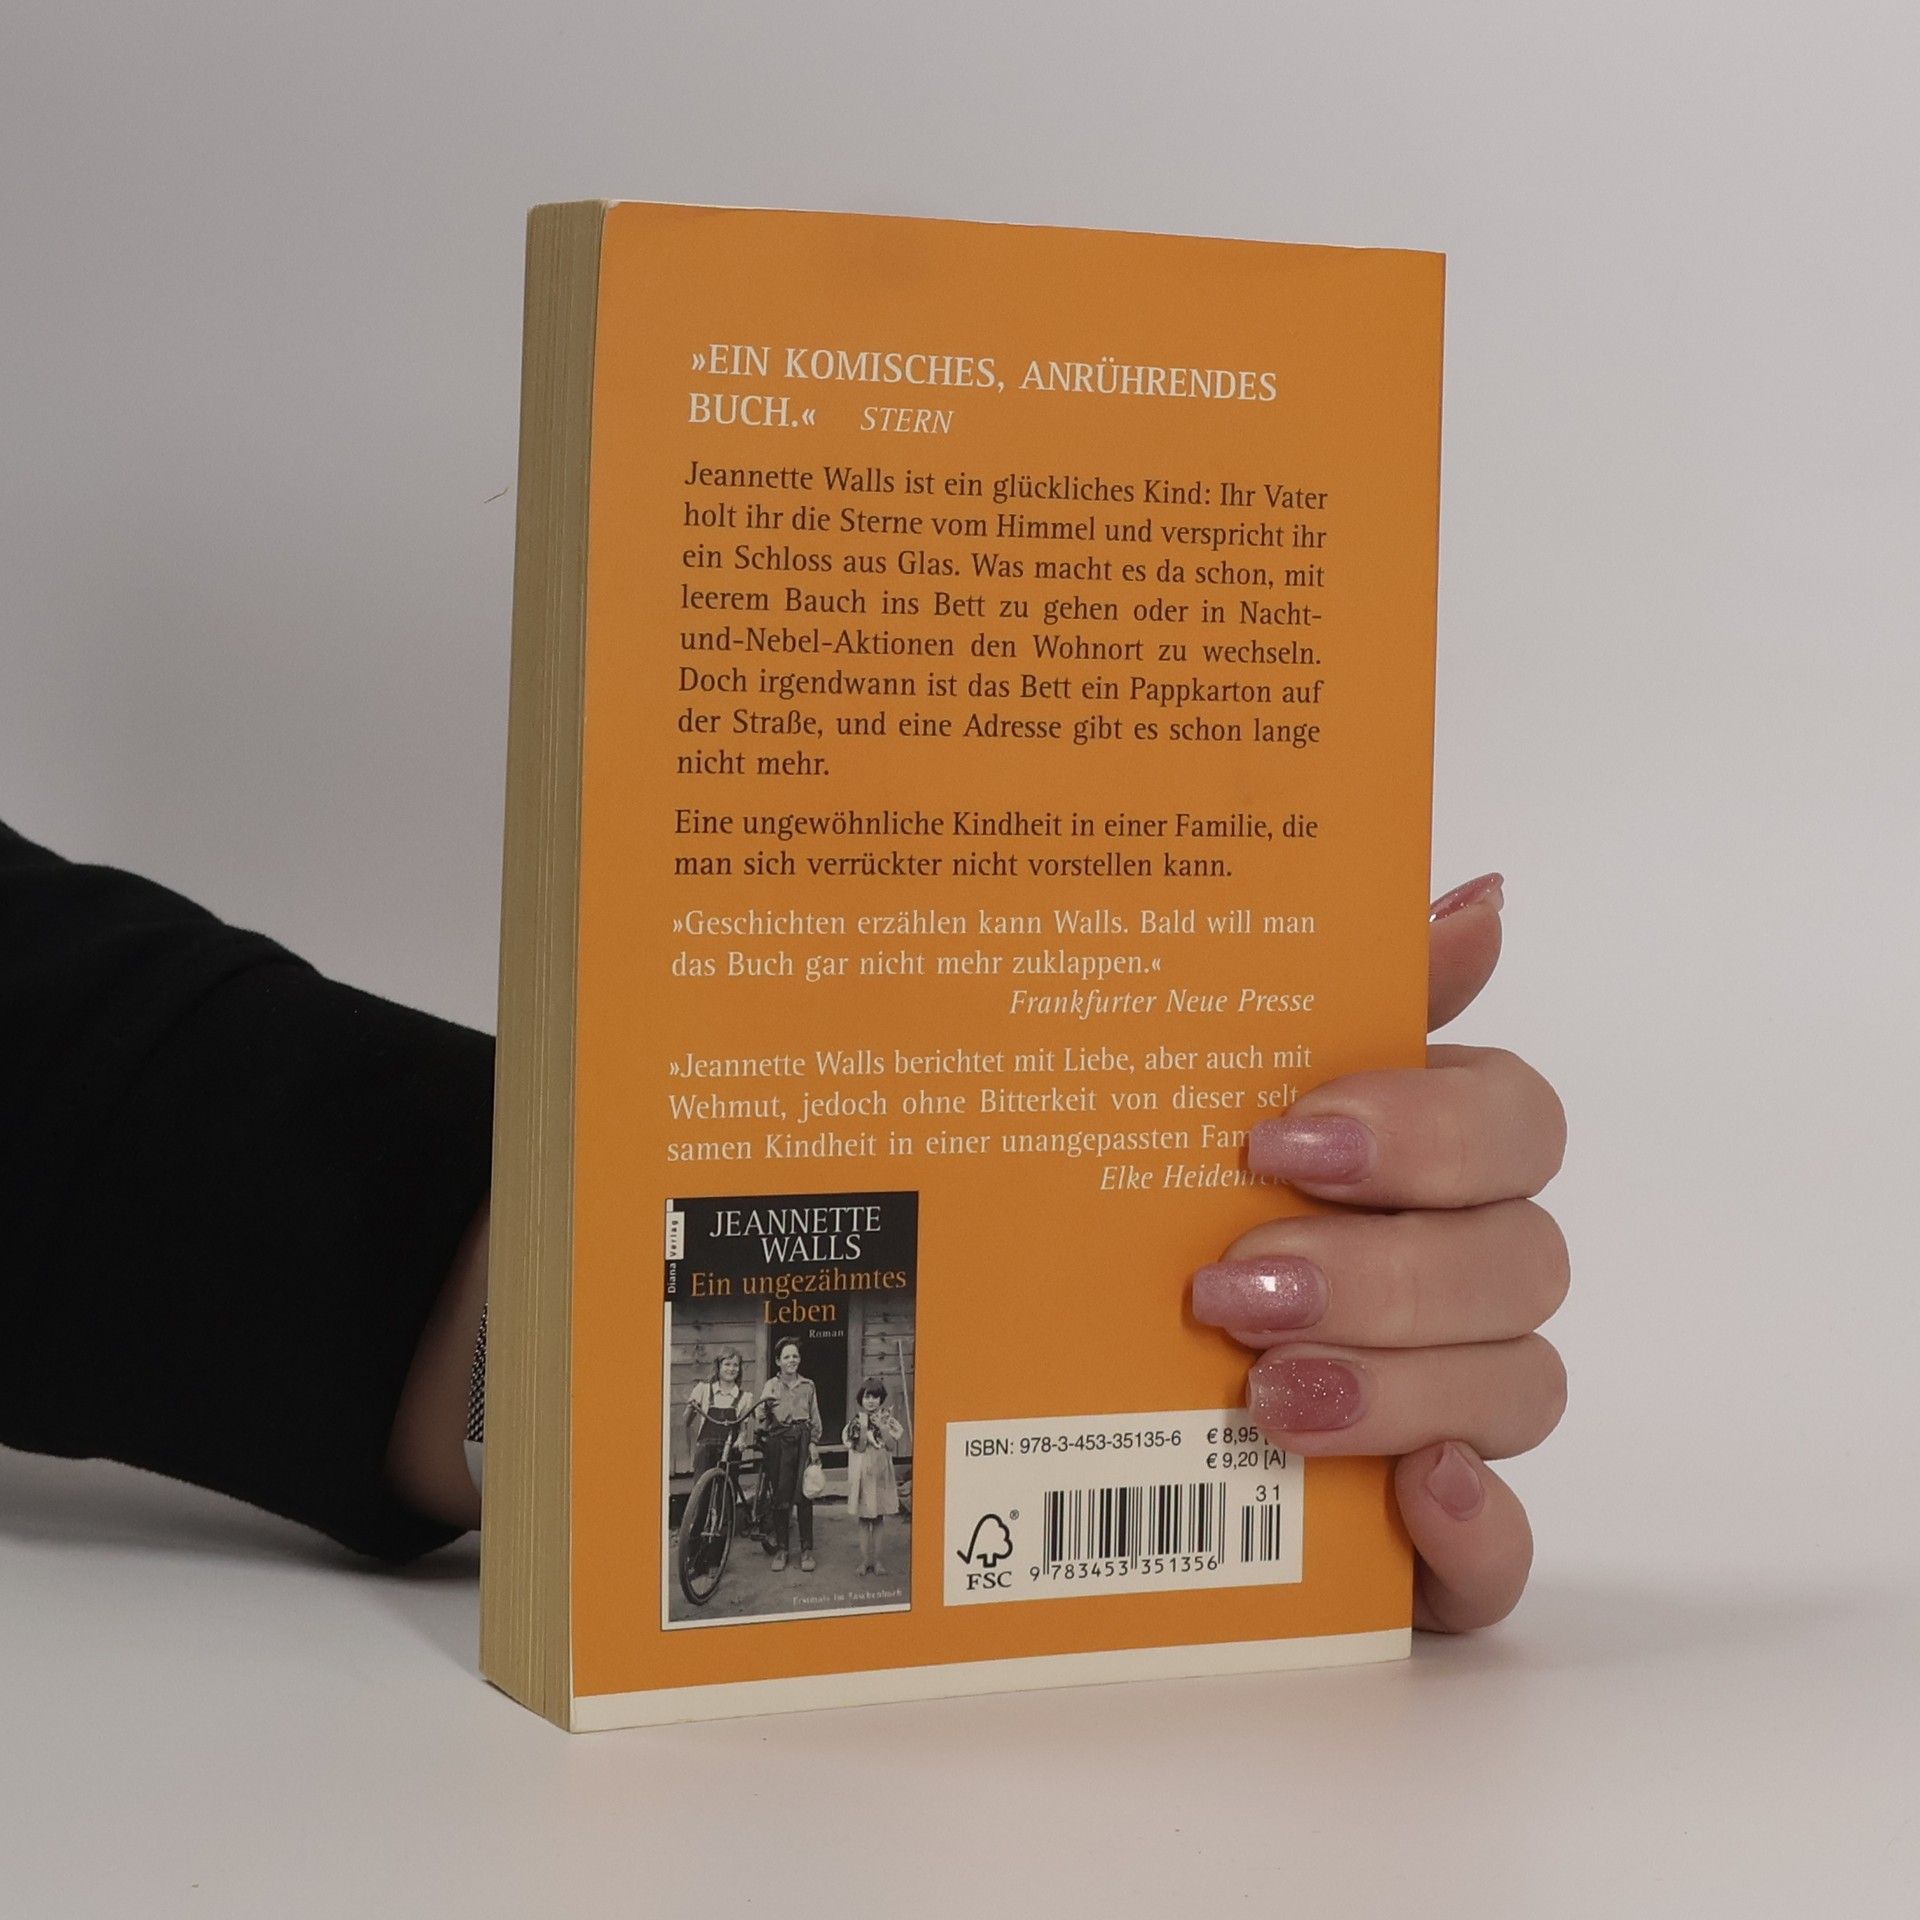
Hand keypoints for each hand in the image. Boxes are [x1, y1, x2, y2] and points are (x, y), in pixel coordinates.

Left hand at [1190, 874, 1566, 1631]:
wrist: (1034, 1393)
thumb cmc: (1141, 1213)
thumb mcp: (1193, 1089)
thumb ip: (1333, 989)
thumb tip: (1481, 896)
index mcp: (1417, 1159)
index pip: (1512, 1118)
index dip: (1425, 1127)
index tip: (1285, 1137)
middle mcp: (1457, 1274)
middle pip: (1522, 1256)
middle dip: (1385, 1270)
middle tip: (1233, 1284)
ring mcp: (1456, 1407)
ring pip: (1522, 1388)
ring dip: (1401, 1387)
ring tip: (1262, 1394)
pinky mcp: (1433, 1539)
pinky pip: (1512, 1551)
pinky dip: (1479, 1531)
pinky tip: (1412, 1499)